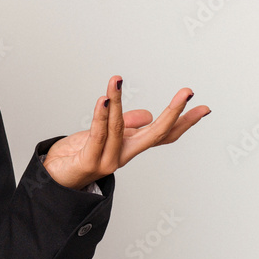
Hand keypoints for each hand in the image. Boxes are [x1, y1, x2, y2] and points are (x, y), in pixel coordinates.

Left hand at [43, 76, 210, 189]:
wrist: (55, 178)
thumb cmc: (78, 155)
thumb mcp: (104, 134)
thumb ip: (125, 124)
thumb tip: (148, 115)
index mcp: (130, 147)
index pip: (163, 135)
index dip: (183, 122)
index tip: (203, 108)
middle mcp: (123, 155)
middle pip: (155, 134)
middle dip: (173, 113)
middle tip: (187, 92)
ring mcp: (108, 160)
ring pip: (119, 128)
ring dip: (118, 102)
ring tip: (117, 80)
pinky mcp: (89, 162)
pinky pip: (98, 134)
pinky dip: (101, 115)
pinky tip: (104, 99)